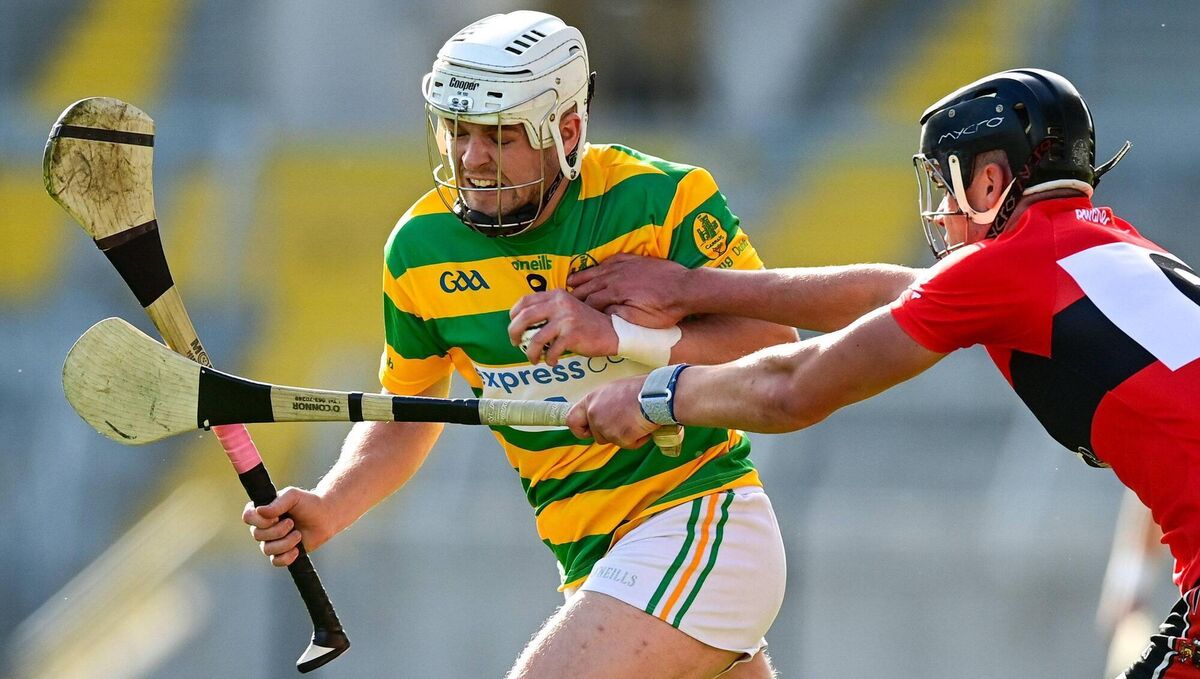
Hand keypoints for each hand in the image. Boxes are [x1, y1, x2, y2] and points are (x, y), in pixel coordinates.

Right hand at [242, 487, 334, 566]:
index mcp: (262, 511)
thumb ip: (278, 503)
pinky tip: (297, 549)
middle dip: (277, 530)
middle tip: (292, 523)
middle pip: (257, 535)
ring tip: (298, 535)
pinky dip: (287, 556)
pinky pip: (276, 561)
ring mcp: (272, 541)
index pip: (248, 517)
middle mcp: (263, 527)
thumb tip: (260, 511)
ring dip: (285, 543)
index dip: (260, 520)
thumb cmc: (308, 503)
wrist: (325, 517)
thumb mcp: (293, 496)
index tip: (277, 516)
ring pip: (266, 549)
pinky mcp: (282, 553)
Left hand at [508, 289, 618, 364]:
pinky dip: (549, 359)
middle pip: (525, 317)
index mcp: (556, 295)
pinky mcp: (572, 334)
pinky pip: (552, 350)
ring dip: (530, 352)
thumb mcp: (568, 309)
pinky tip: (552, 361)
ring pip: (536, 338)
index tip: (513, 325)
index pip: (525, 301)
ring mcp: (566, 319)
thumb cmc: (587, 324)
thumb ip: (549, 311)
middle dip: (514, 332)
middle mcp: (560, 304)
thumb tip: (524, 325)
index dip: (514, 314)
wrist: (612, 332)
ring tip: (533, 358)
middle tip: (515, 343)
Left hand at [567, 376, 657, 447]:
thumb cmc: (641, 389)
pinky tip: (644, 426)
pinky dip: (638, 439)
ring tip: (638, 420)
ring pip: (613, 441)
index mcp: (591, 399)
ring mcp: (605, 426)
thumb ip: (603, 403)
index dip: (580, 429)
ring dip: (625, 436)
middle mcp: (594, 413)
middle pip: (597, 435)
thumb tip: (604, 414)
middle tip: (625, 424)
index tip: (588, 432)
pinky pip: (628, 445)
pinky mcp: (619, 437)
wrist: (657, 394)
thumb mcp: (614, 390)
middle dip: (611, 434)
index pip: (572, 420)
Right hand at [568, 253, 690, 327]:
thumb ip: (618, 317)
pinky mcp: (635, 260)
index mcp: (616, 292)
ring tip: (570, 282)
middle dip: (577, 293)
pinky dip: (601, 264)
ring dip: (583, 277)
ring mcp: (626, 266)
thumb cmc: (665, 309)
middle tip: (564, 299)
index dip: (580, 308)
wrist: (686, 288)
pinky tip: (596, 267)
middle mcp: (617, 276)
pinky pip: (613, 260)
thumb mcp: (641, 320)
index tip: (570, 313)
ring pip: (598, 271)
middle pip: (590, 285)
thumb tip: (601, 315)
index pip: (591, 300)